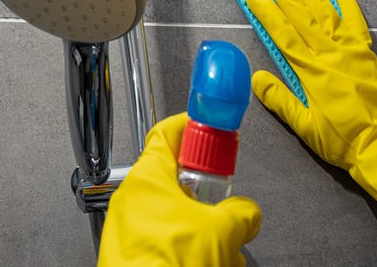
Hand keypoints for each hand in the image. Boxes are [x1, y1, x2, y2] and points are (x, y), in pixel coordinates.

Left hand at [98, 113, 261, 265]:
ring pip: (176, 218)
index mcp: (146, 179)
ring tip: (226, 249)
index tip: (206, 124)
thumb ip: (241, 211)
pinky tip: (212, 264)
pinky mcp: (133, 259)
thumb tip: (246, 212)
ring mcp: (130, 232)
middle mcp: (132, 202)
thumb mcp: (223, 229)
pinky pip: (168, 243)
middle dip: (208, 195)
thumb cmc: (167, 265)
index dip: (190, 125)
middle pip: (176, 181)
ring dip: (205, 230)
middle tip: (226, 203)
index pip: (166, 134)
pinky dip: (192, 251)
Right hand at [246, 0, 376, 253]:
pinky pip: (356, 22)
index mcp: (311, 71)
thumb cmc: (336, 138)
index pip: (283, 35)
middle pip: (302, 16)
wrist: (375, 143)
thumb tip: (255, 77)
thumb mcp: (302, 125)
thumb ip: (280, 100)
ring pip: (326, 13)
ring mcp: (349, 51)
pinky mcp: (365, 53)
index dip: (267, 12)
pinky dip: (348, 3)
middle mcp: (329, 54)